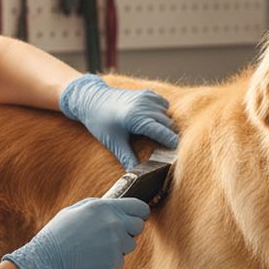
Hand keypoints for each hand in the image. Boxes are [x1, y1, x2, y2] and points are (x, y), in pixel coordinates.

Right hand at [1, 197, 150, 268]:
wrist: (48, 259)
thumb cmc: (58, 233)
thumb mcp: (75, 210)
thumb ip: (98, 206)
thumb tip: (113, 206)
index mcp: (105, 207)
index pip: (138, 207)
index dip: (141, 212)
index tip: (139, 217)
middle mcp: (114, 222)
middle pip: (139, 226)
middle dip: (130, 230)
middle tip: (116, 234)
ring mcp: (116, 241)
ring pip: (131, 244)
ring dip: (120, 246)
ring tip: (98, 247)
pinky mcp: (114, 259)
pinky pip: (120, 258)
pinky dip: (110, 259)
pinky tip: (94, 257)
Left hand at [58, 74, 178, 169]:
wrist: (92, 100)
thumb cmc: (100, 122)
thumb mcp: (114, 142)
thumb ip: (127, 158)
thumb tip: (134, 175)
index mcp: (136, 118)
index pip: (163, 132)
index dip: (172, 143)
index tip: (177, 153)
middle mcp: (144, 106)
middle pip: (167, 124)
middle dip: (168, 136)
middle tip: (163, 148)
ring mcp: (146, 97)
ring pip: (167, 115)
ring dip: (165, 125)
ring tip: (154, 134)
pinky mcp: (147, 93)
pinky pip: (163, 105)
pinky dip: (161, 113)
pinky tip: (152, 120)